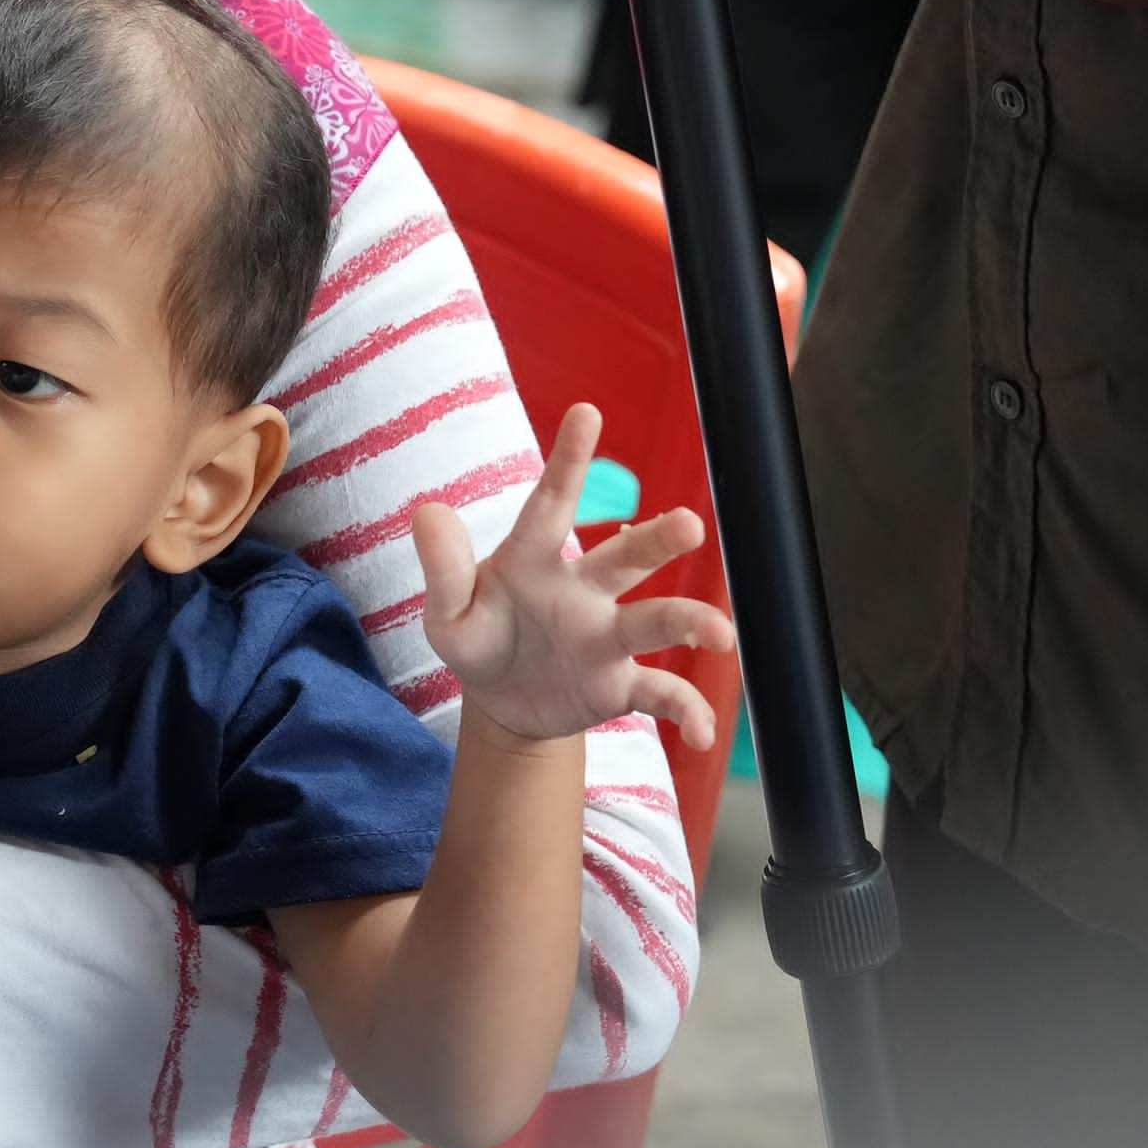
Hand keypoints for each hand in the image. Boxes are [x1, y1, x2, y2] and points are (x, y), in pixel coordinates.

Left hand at [418, 402, 736, 749]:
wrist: (504, 704)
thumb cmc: (479, 640)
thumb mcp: (449, 614)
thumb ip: (443, 569)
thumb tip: (428, 511)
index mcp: (536, 560)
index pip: (551, 504)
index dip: (569, 459)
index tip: (586, 410)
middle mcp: (584, 590)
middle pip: (626, 558)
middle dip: (657, 541)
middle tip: (688, 525)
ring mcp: (608, 637)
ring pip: (656, 620)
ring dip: (690, 622)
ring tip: (719, 635)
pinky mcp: (621, 684)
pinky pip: (661, 693)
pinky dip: (687, 711)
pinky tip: (703, 736)